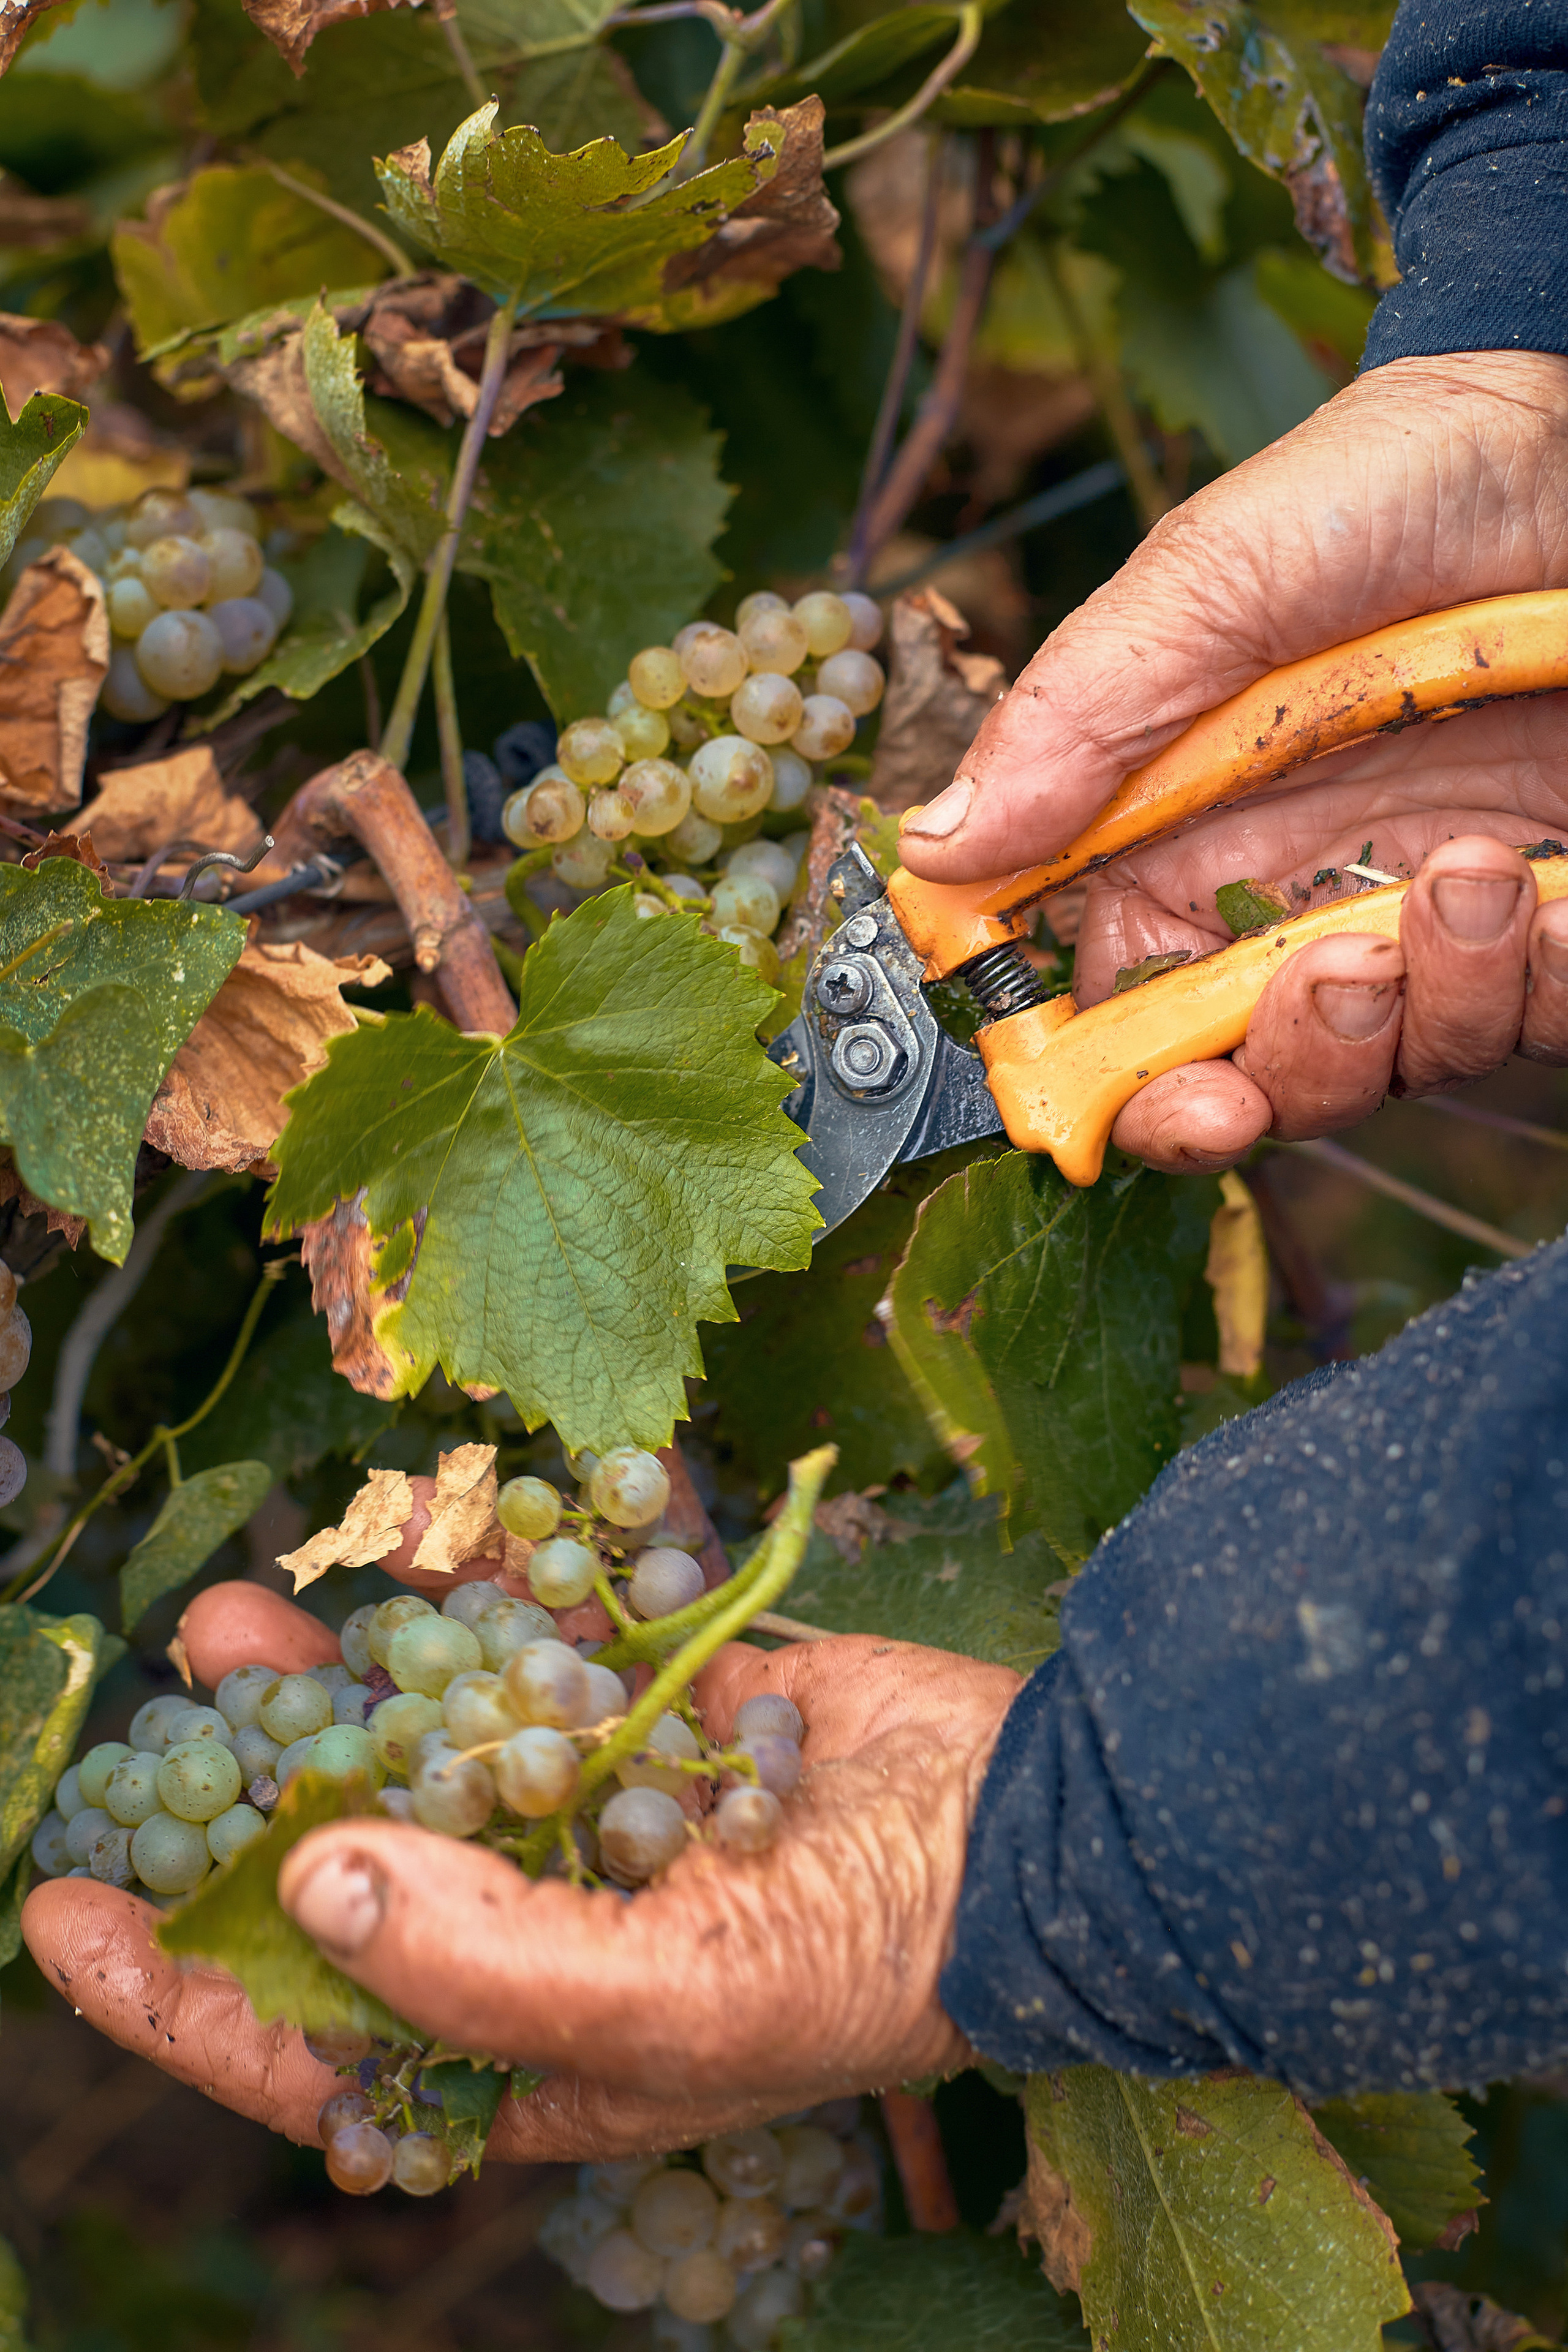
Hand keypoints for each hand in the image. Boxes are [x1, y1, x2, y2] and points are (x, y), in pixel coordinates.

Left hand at [22, 1568, 1017, 2160]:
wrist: (1032, 1831)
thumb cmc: (861, 1959)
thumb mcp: (666, 2007)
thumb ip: (475, 1964)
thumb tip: (309, 1882)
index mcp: (527, 2047)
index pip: (317, 2045)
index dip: (180, 1994)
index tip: (65, 1921)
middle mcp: (540, 1925)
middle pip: (351, 1866)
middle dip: (246, 1796)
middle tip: (173, 1706)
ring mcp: (595, 1806)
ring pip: (425, 1737)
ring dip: (337, 1679)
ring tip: (249, 1616)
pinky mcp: (652, 1703)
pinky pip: (534, 1644)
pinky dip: (477, 1595)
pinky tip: (420, 1549)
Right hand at [898, 351, 1567, 1169]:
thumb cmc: (1391, 481)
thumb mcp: (1211, 579)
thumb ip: (1078, 718)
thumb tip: (936, 849)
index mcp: (1181, 839)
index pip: (1126, 1013)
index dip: (1134, 1086)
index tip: (1178, 1102)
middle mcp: (1296, 892)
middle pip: (1264, 1078)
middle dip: (1296, 1071)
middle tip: (1340, 978)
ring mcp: (1423, 908)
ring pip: (1405, 1061)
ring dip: (1442, 998)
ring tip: (1478, 866)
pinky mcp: (1543, 912)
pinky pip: (1537, 1015)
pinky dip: (1544, 982)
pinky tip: (1548, 893)